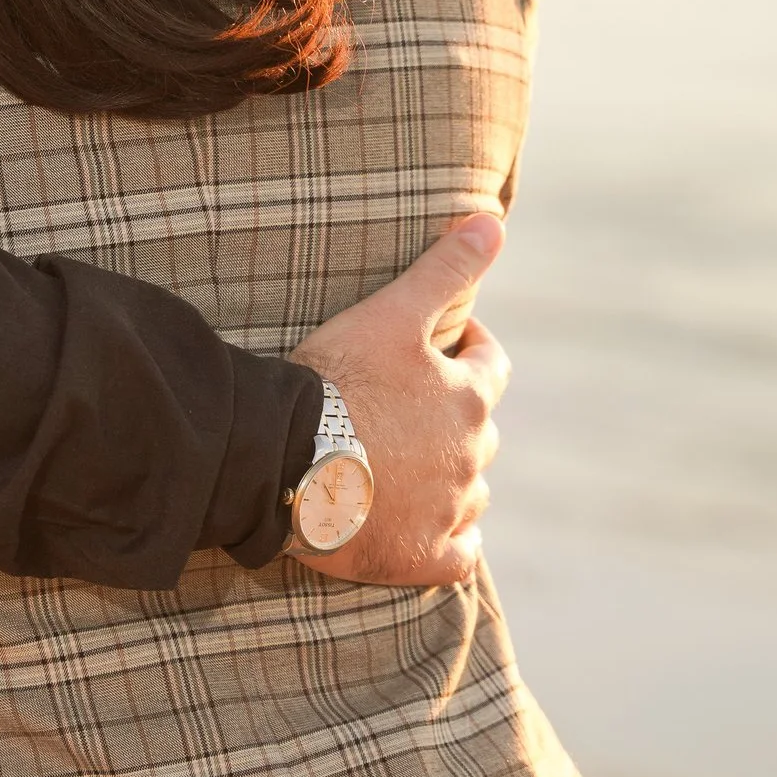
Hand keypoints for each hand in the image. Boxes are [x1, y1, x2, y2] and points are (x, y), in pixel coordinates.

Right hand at [289, 214, 510, 588]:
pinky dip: (451, 543)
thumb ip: (445, 268)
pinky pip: (457, 555)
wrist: (283, 462)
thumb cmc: (335, 382)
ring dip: (451, 479)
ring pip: (471, 492)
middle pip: (479, 432)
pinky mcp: (421, 556)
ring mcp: (449, 509)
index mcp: (469, 397)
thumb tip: (493, 220)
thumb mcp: (392, 312)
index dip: (470, 352)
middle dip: (454, 419)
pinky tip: (433, 533)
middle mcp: (471, 455)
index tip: (448, 347)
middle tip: (409, 410)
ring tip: (409, 469)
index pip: (491, 367)